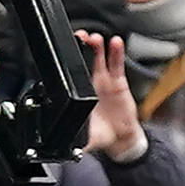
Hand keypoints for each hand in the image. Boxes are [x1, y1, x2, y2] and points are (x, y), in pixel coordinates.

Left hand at [75, 31, 145, 161]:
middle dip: (81, 45)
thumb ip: (73, 141)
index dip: (67, 61)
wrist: (122, 139)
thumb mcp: (85, 139)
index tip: (63, 52)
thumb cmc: (102, 134)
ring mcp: (105, 80)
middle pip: (84, 59)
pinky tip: (115, 43)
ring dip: (97, 46)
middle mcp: (90, 83)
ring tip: (95, 39)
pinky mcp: (119, 81)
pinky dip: (116, 52)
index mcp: (79, 94)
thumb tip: (62, 147)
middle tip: (79, 37)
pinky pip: (117, 64)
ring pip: (100, 58)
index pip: (70, 73)